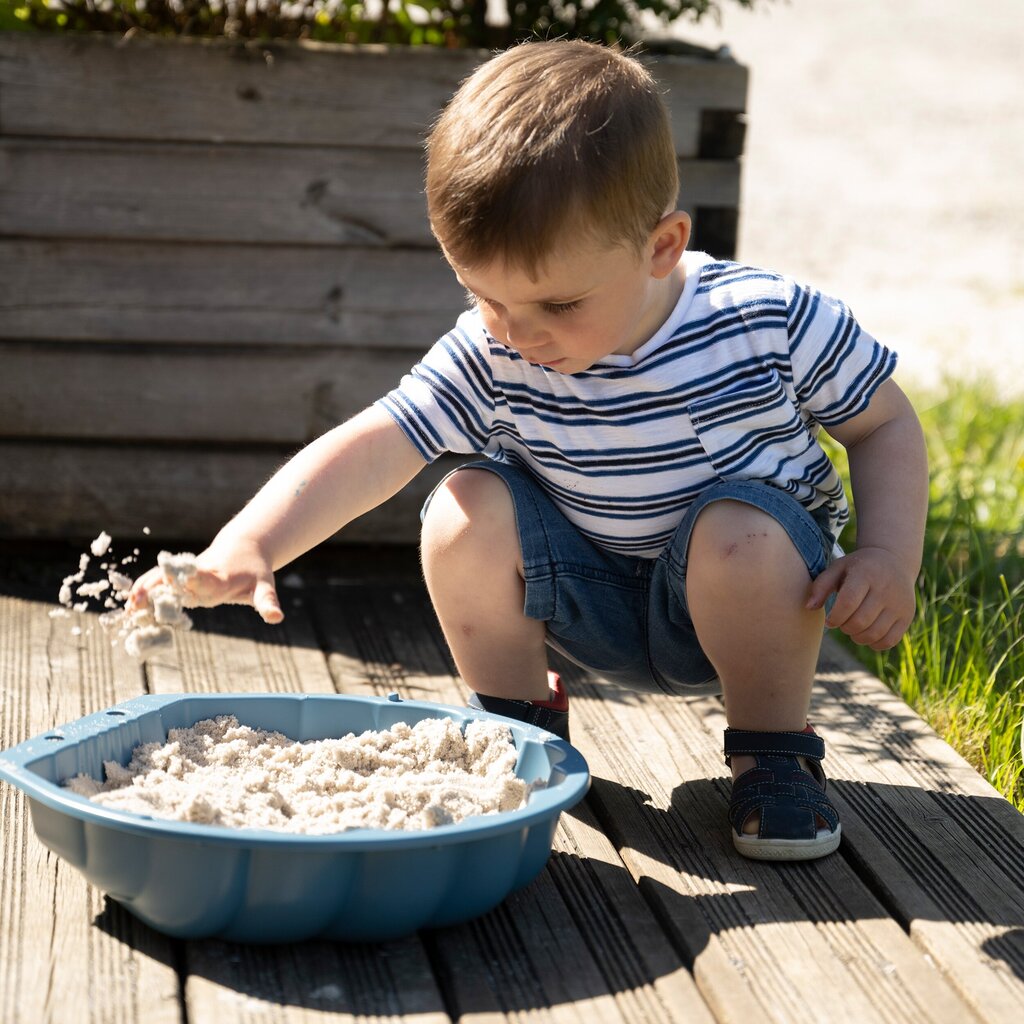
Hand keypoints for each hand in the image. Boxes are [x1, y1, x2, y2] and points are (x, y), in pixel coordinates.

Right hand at [130, 536, 283, 624]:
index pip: (202, 581)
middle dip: (156, 589)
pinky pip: (158, 581)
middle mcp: (199, 574)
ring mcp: (187, 574)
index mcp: (219, 579)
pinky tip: (129, 606)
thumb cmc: (255, 572)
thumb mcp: (264, 587)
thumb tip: (277, 617)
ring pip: (162, 579)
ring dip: (145, 591)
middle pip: (175, 581)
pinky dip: (144, 591)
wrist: (244, 548)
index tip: (172, 585)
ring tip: (128, 609)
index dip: (188, 582)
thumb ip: (267, 602)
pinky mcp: (179, 577)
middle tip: (136, 603)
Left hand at [805, 546, 916, 650]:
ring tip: (852, 628)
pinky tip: (867, 633)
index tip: (830, 620)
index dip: (835, 617)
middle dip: (844, 628)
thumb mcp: (838, 568)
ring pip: (874, 634)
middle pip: (860, 622)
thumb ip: (821, 586)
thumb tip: (809, 607)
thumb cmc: (858, 568)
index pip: (848, 602)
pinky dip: (874, 643)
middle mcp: (886, 589)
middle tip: (841, 622)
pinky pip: (889, 641)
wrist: (894, 561)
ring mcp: (899, 604)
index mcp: (866, 574)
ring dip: (857, 637)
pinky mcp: (907, 616)